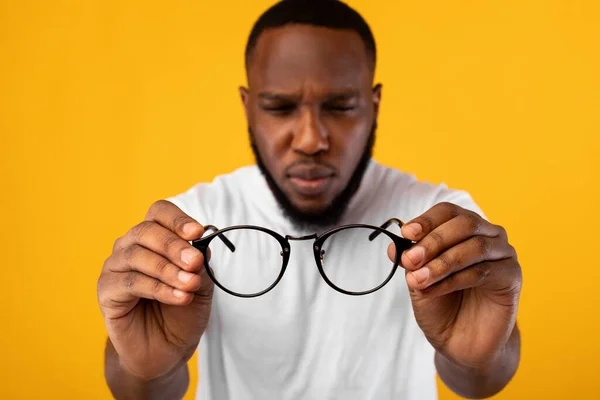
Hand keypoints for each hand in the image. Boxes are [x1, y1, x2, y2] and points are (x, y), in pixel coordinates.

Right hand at [97, 200, 213, 379]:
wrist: (167, 349)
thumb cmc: (182, 312)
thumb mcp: (201, 285)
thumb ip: (199, 264)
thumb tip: (199, 245)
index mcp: (153, 238)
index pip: (159, 213)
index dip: (177, 219)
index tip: (197, 233)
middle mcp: (130, 246)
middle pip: (146, 231)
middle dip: (174, 246)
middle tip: (195, 263)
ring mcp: (115, 267)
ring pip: (137, 256)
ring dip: (168, 270)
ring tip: (190, 285)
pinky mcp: (107, 291)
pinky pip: (131, 283)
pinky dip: (158, 289)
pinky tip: (179, 298)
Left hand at [388, 202, 521, 367]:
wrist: (460, 342)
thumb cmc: (441, 304)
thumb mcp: (417, 280)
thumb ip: (410, 261)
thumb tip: (395, 246)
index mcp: (464, 228)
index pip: (448, 212)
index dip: (427, 220)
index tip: (406, 233)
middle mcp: (487, 235)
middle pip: (464, 224)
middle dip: (433, 241)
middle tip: (410, 260)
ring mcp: (503, 254)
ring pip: (474, 247)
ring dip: (441, 263)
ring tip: (418, 280)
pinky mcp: (512, 277)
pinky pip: (482, 271)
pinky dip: (453, 280)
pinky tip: (433, 290)